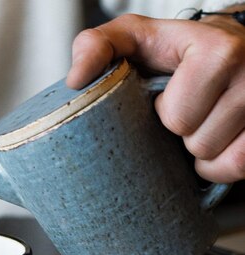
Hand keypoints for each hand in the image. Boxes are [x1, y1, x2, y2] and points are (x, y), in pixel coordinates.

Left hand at [67, 11, 244, 182]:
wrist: (225, 46)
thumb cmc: (172, 48)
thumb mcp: (130, 38)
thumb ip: (96, 47)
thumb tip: (76, 79)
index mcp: (215, 50)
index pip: (177, 117)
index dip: (163, 112)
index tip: (164, 94)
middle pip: (197, 142)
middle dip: (180, 133)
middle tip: (183, 109)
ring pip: (217, 158)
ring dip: (198, 148)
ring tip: (198, 121)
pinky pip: (237, 167)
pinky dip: (219, 164)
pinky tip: (213, 140)